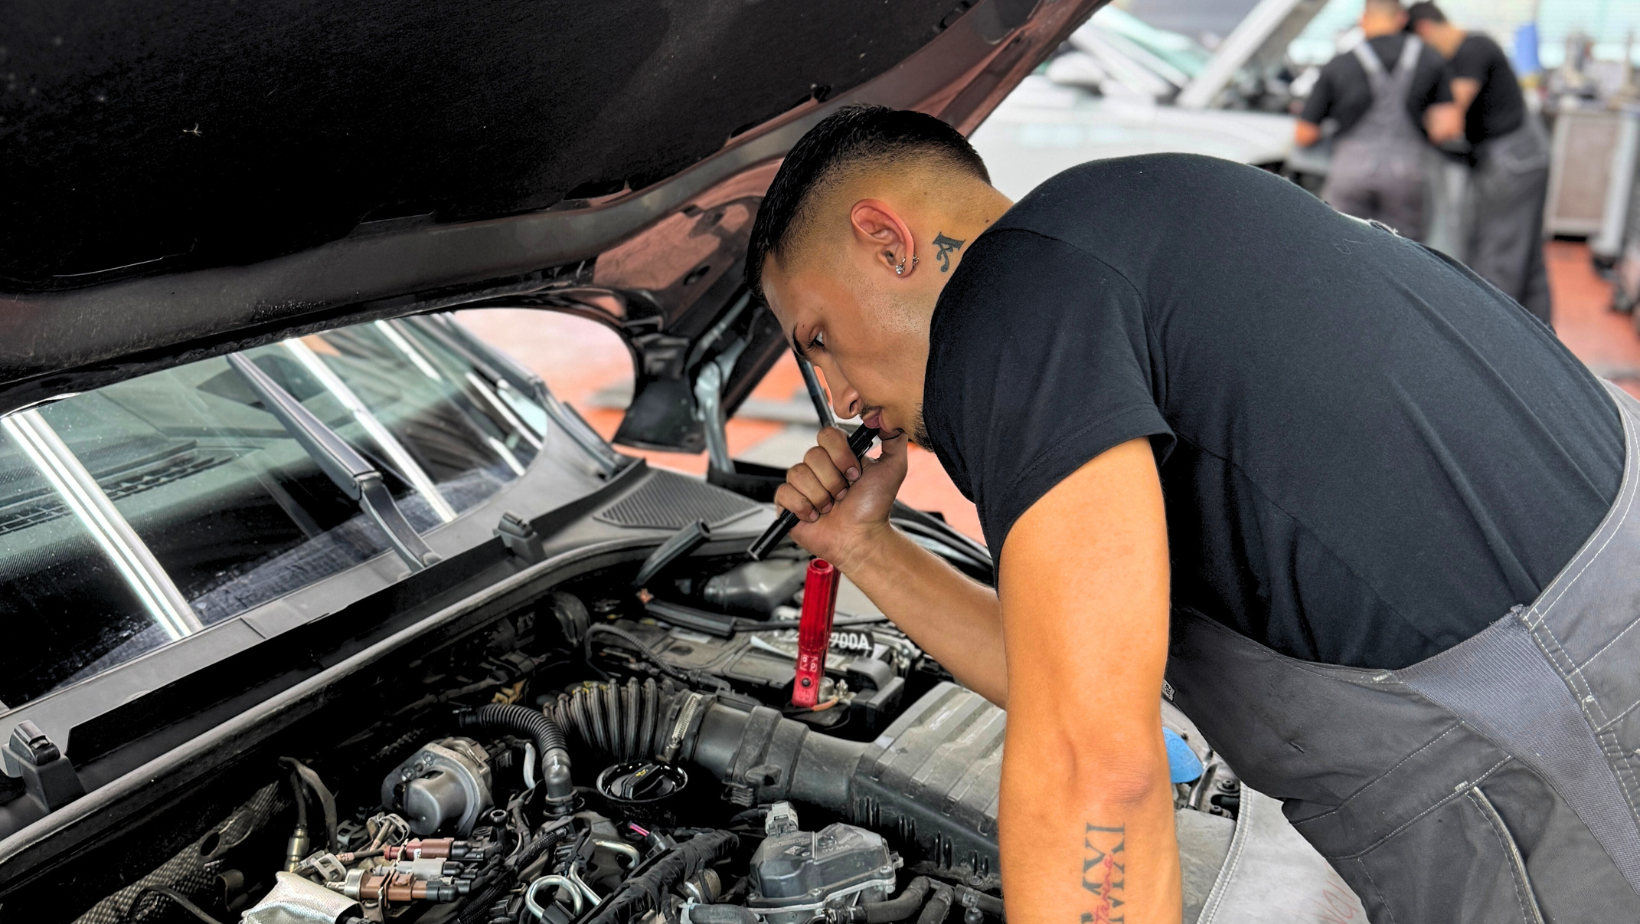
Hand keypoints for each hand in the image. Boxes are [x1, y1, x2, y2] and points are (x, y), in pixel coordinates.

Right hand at [773, 427, 908, 571]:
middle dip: (833, 480)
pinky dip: (803, 506)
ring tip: (831, 507)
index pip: (827, 435)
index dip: (840, 455)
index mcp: (838, 456)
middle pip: (812, 455)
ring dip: (820, 496)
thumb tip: (885, 416)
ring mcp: (802, 484)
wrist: (862, 538)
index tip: (855, 474)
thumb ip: (894, 438)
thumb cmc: (875, 507)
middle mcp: (818, 467)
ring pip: (798, 474)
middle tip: (843, 494)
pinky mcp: (788, 502)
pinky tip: (815, 515)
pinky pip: (785, 493)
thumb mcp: (893, 467)